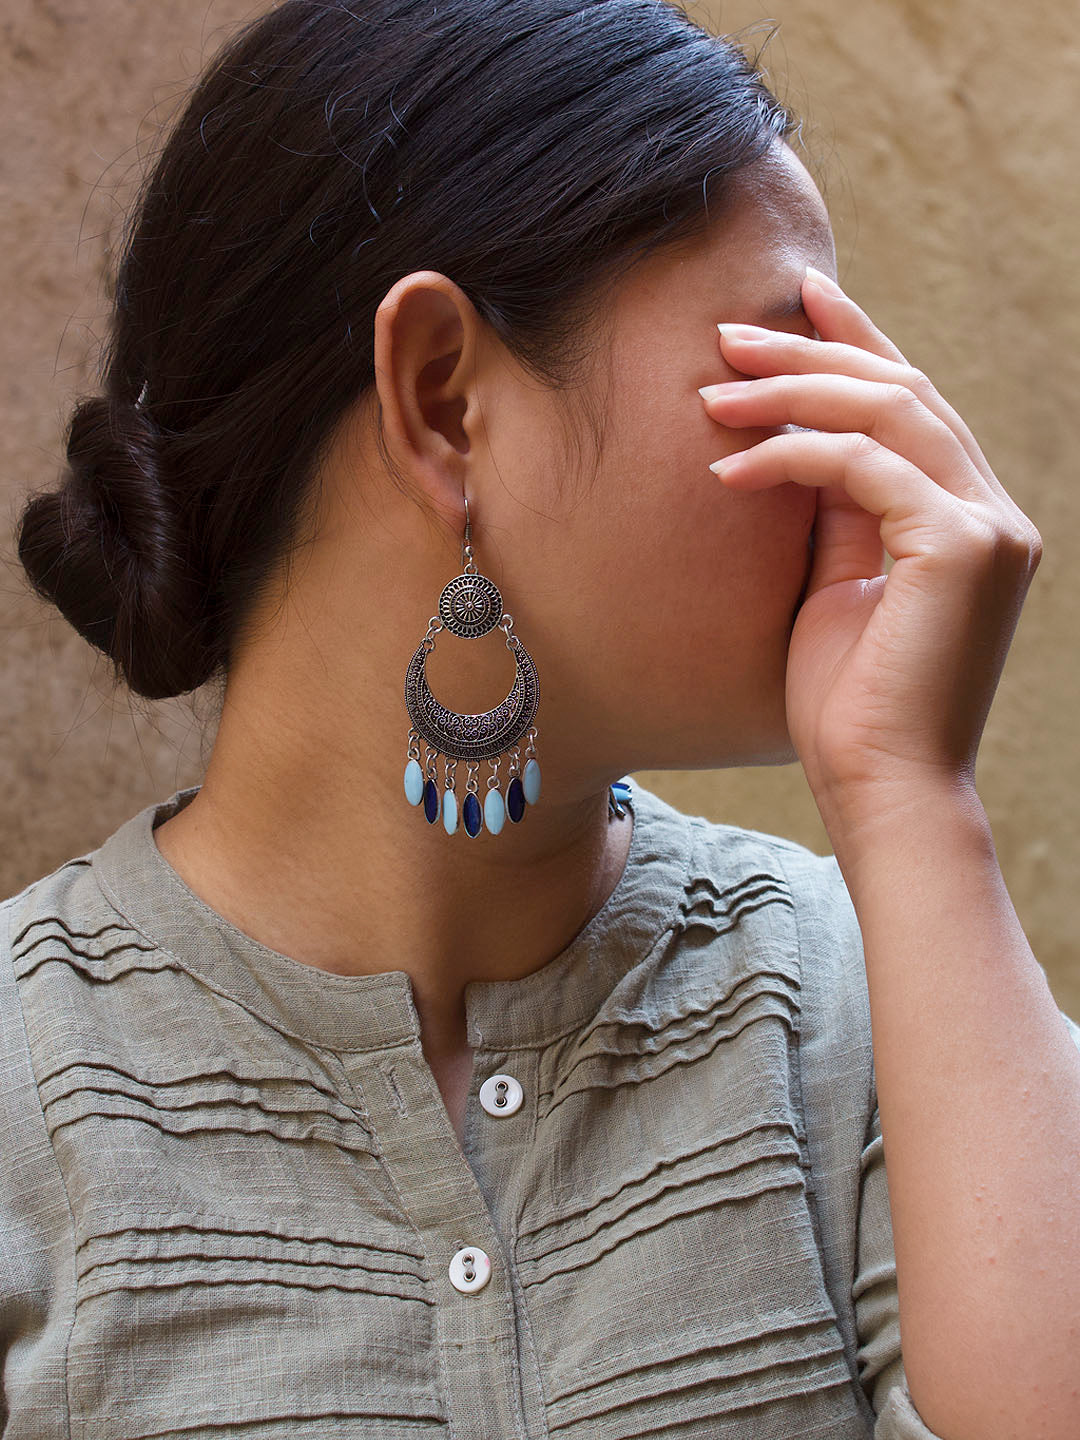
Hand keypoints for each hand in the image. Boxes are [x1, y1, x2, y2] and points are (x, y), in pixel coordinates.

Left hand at [700, 268, 1042, 823]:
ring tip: (709, 391)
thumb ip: (836, 513)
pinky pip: (869, 466)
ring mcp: (989, 527)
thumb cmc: (847, 708)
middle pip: (902, 392)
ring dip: (791, 394)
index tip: (798, 298)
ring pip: (890, 413)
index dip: (857, 342)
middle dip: (810, 353)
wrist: (881, 790)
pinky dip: (793, 459)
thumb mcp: (835, 588)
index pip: (912, 406)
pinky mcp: (964, 547)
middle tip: (726, 335)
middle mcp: (991, 513)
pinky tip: (727, 473)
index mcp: (964, 520)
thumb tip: (795, 442)